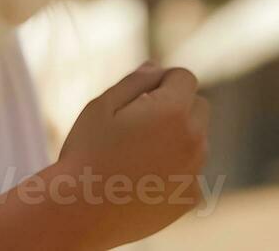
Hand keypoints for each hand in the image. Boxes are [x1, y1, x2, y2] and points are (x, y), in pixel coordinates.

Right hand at [49, 62, 210, 247]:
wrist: (80, 211)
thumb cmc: (86, 153)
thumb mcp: (102, 106)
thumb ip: (135, 82)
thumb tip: (156, 68)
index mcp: (172, 110)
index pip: (185, 78)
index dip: (163, 80)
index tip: (140, 95)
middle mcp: (193, 139)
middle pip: (198, 107)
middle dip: (176, 106)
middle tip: (138, 123)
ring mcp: (194, 171)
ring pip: (196, 141)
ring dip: (177, 138)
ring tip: (136, 154)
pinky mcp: (189, 197)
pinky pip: (190, 172)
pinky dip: (175, 170)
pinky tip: (142, 178)